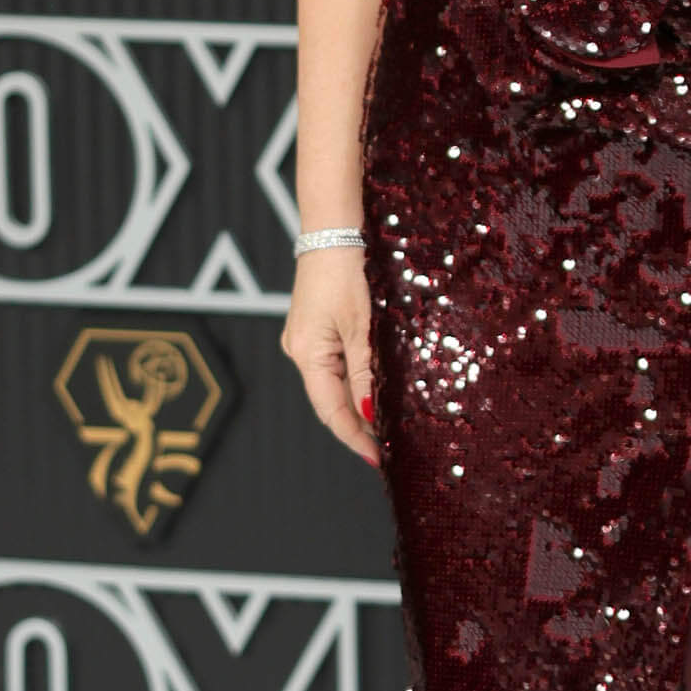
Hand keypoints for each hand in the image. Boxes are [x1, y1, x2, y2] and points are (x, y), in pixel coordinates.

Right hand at [281, 246, 380, 466]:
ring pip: (335, 380)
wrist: (333, 230)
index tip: (378, 459)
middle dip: (358, 423)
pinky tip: (374, 384)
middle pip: (330, 399)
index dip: (355, 437)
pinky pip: (336, 361)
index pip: (331, 411)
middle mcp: (301, 351)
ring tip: (387, 422)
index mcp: (307, 355)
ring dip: (358, 400)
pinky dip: (355, 377)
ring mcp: (307, 338)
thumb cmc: (345, 273)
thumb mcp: (361, 326)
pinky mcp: (316, 325)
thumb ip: (365, 371)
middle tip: (390, 445)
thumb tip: (369, 413)